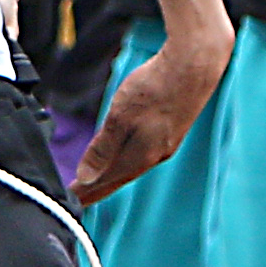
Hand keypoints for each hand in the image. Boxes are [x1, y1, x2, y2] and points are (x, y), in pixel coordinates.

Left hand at [72, 26, 228, 201]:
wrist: (194, 66)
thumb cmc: (155, 88)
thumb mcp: (120, 117)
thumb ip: (103, 149)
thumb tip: (87, 176)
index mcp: (140, 156)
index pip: (106, 181)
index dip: (86, 191)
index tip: (70, 200)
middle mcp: (155, 155)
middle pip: (120, 177)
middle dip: (98, 187)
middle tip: (80, 197)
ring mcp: (166, 142)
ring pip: (133, 164)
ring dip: (113, 174)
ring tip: (98, 179)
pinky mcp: (172, 129)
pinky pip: (143, 152)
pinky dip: (127, 158)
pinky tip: (124, 152)